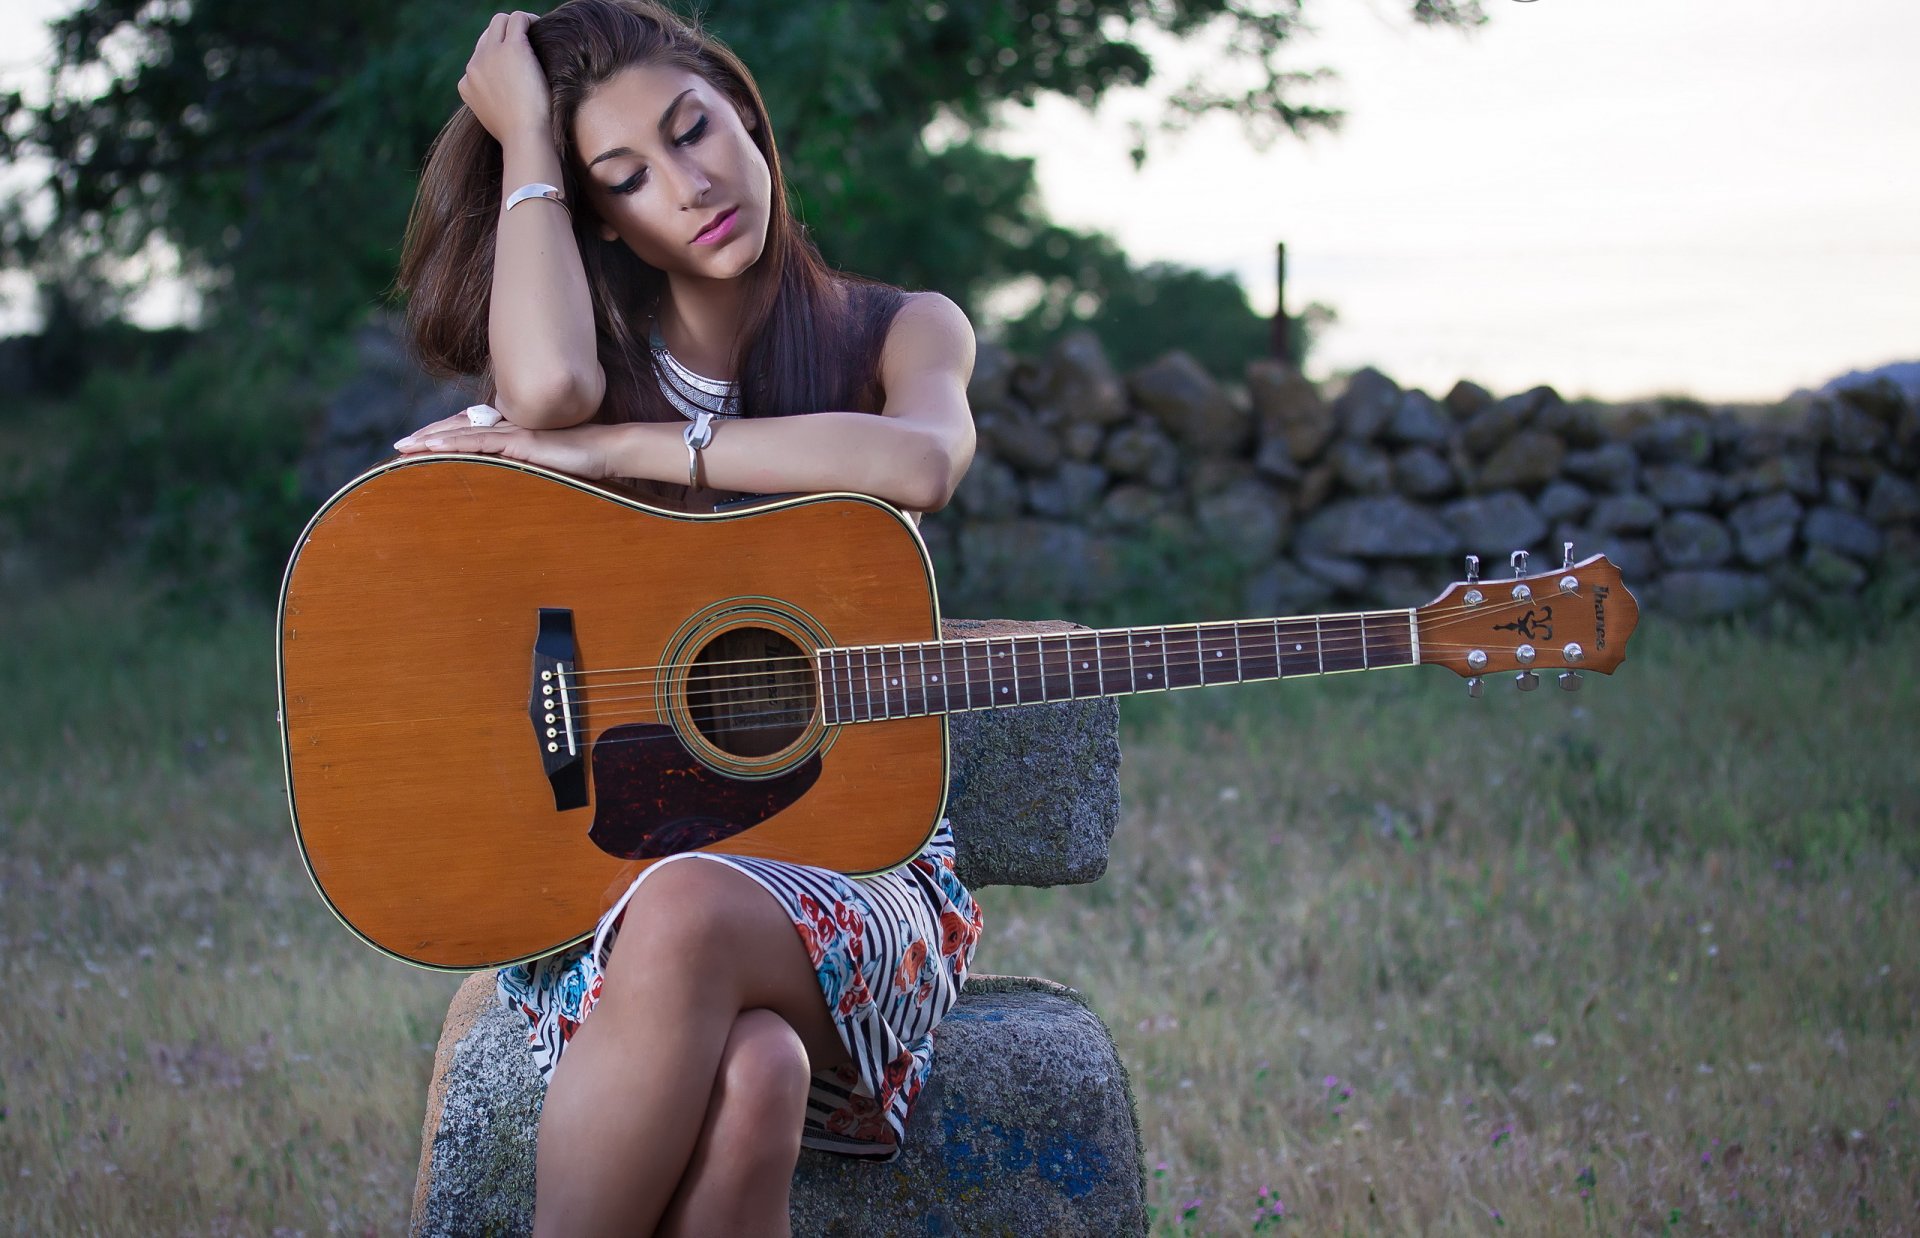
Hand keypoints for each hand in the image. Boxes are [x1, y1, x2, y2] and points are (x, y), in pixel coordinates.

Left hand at [395, 412, 618, 480]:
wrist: (608, 450)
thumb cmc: (586, 463)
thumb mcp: (550, 469)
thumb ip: (531, 471)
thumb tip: (520, 485)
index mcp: (514, 434)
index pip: (471, 433)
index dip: (444, 437)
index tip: (419, 447)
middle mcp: (509, 428)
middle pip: (459, 429)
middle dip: (428, 437)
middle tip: (399, 446)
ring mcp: (514, 432)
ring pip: (463, 433)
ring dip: (431, 440)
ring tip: (405, 446)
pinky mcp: (520, 441)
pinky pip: (480, 441)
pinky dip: (453, 443)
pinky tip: (432, 448)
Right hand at [459, 11, 552, 145]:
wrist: (524, 137)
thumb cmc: (519, 137)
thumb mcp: (497, 121)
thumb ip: (494, 105)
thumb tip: (507, 99)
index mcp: (467, 84)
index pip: (479, 59)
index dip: (499, 58)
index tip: (517, 65)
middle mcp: (474, 66)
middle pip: (487, 36)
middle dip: (505, 36)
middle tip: (527, 44)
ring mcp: (490, 55)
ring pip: (500, 21)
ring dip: (517, 24)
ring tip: (534, 34)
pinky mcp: (511, 48)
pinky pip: (518, 19)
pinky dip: (529, 20)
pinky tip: (541, 29)